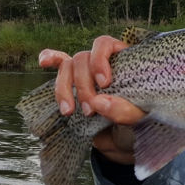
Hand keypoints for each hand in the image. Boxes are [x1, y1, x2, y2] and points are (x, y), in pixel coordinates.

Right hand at [39, 36, 145, 163]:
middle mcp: (104, 61)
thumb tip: (98, 101)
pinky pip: (60, 65)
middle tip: (90, 110)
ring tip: (69, 111)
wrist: (127, 139)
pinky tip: (43, 62)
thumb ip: (125, 111)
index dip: (100, 60)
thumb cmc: (138, 123)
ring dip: (65, 88)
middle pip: (82, 59)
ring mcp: (87, 71)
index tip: (104, 82)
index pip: (106, 45)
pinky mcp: (73, 83)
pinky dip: (51, 59)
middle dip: (83, 86)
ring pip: (67, 67)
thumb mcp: (141, 118)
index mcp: (125, 61)